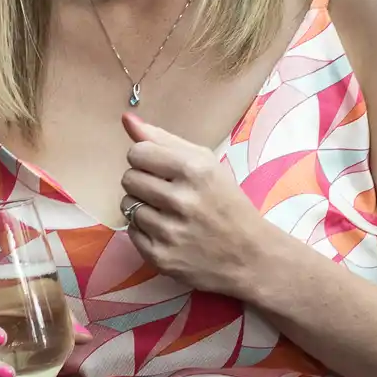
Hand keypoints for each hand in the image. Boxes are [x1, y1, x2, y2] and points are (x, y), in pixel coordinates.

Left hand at [119, 113, 278, 297]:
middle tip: (165, 192)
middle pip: (129, 178)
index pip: (137, 152)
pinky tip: (166, 231)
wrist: (250, 257)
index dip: (145, 158)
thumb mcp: (206, 164)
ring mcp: (170, 231)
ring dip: (142, 206)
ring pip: (127, 205)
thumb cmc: (227, 203)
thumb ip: (164, 139)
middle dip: (142, 182)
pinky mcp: (160, 256)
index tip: (158, 168)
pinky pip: (131, 231)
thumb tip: (125, 119)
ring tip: (167, 212)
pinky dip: (144, 230)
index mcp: (195, 170)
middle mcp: (181, 200)